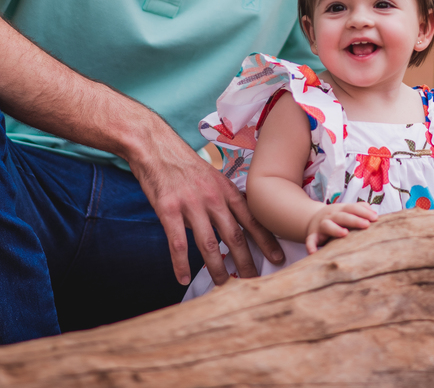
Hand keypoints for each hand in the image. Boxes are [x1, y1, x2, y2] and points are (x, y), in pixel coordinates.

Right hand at [129, 129, 283, 285]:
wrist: (156, 148)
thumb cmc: (185, 165)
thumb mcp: (213, 178)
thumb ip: (224, 201)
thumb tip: (235, 225)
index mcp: (226, 190)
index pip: (252, 219)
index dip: (266, 241)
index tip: (277, 258)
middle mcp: (213, 198)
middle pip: (235, 236)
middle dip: (246, 262)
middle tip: (254, 281)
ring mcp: (191, 204)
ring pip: (209, 244)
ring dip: (217, 268)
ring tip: (222, 285)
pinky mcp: (168, 209)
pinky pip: (177, 243)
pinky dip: (180, 264)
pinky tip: (182, 279)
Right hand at [305, 202, 377, 253]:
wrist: (312, 219)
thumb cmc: (336, 217)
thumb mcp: (346, 210)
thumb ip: (360, 209)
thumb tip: (374, 213)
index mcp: (340, 209)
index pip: (353, 208)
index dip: (364, 212)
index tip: (375, 218)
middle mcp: (330, 215)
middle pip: (342, 216)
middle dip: (354, 220)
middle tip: (366, 225)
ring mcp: (321, 225)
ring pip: (327, 225)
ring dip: (335, 229)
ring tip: (344, 233)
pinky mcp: (313, 235)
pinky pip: (310, 240)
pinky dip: (311, 246)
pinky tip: (314, 253)